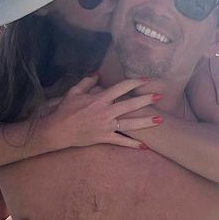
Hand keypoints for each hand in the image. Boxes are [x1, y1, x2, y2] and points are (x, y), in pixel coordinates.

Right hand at [41, 76, 161, 150]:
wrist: (58, 130)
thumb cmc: (66, 110)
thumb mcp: (74, 92)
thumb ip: (87, 82)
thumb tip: (97, 73)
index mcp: (100, 99)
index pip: (121, 88)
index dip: (135, 82)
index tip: (146, 79)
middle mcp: (106, 112)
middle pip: (130, 105)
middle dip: (146, 100)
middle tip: (159, 96)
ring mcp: (106, 126)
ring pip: (130, 124)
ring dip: (146, 122)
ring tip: (160, 119)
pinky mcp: (105, 138)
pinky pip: (121, 142)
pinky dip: (132, 144)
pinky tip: (145, 146)